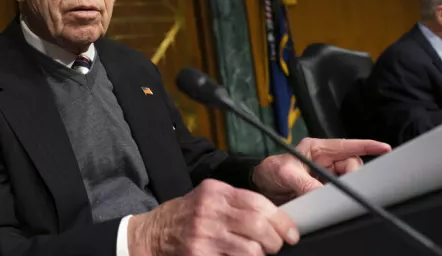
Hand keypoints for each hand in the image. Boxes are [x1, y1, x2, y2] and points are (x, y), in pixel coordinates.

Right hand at [128, 179, 298, 255]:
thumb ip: (235, 204)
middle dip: (275, 240)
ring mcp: (204, 235)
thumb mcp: (206, 199)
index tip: (291, 232)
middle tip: (276, 246)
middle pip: (258, 225)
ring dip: (261, 255)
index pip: (258, 203)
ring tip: (258, 254)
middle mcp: (209, 211)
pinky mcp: (199, 255)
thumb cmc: (183, 217)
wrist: (150, 235)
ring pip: (250, 249)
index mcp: (215, 192)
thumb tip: (274, 218)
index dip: (281, 220)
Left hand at [251, 138, 391, 203]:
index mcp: (318, 149)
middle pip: (352, 166)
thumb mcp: (284, 173)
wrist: (260, 187)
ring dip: (343, 187)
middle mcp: (325, 161)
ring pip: (348, 180)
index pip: (347, 146)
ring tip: (329, 193)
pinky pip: (338, 192)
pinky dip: (337, 197)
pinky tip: (330, 200)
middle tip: (342, 186)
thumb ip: (303, 182)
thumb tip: (321, 192)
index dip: (366, 146)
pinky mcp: (323, 189)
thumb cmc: (270, 171)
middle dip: (351, 175)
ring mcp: (325, 176)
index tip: (384, 148)